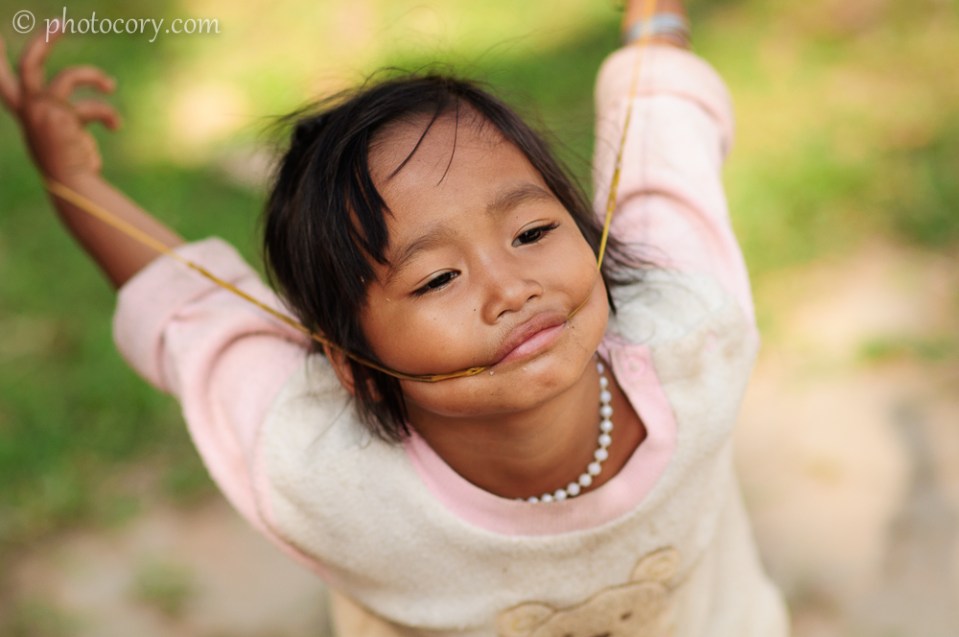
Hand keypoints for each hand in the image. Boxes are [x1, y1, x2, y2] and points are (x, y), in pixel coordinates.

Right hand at [0, 24, 119, 182]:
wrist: (73, 186)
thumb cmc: (72, 165)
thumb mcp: (64, 135)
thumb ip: (65, 116)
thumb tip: (97, 109)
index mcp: (25, 112)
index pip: (2, 82)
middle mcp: (30, 110)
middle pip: (29, 65)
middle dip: (43, 42)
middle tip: (61, 23)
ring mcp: (46, 113)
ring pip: (67, 77)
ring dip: (93, 77)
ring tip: (110, 85)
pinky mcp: (65, 119)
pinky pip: (91, 105)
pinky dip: (107, 114)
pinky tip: (115, 126)